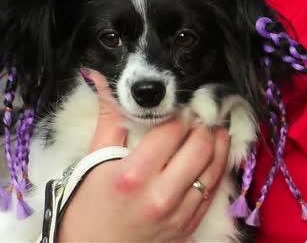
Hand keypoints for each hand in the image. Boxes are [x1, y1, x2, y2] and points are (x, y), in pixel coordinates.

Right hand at [57, 70, 230, 241]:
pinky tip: (215, 157)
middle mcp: (159, 195)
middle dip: (203, 126)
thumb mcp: (93, 161)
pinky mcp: (188, 227)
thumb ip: (107, 119)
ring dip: (219, 145)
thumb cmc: (87, 206)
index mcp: (132, 174)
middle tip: (199, 117)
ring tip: (214, 131)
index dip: (179, 113)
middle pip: (200, 147)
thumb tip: (100, 78)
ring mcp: (177, 214)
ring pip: (214, 169)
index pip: (172, 130)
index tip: (178, 107)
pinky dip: (218, 170)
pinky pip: (213, 193)